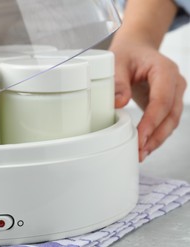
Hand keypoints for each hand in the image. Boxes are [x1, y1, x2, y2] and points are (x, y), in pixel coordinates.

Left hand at [110, 40, 186, 161]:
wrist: (136, 47)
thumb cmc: (128, 53)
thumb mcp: (117, 62)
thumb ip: (118, 82)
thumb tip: (119, 104)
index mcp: (164, 70)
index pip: (162, 100)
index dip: (152, 121)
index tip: (140, 137)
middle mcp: (175, 82)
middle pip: (171, 114)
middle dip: (156, 136)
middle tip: (139, 152)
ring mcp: (175, 92)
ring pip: (172, 121)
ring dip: (157, 139)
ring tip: (141, 154)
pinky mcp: (169, 101)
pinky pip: (166, 120)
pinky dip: (157, 134)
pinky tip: (145, 145)